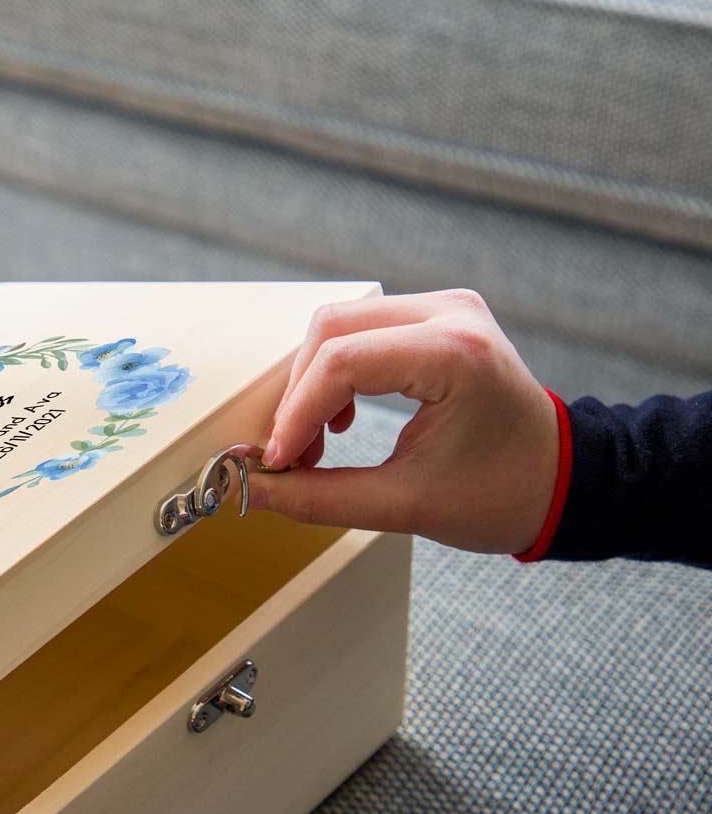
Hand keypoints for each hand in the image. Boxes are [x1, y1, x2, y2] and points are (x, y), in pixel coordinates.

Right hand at [253, 289, 560, 553]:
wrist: (562, 481)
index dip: (296, 414)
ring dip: (312, 384)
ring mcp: (446, 307)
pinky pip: (362, 330)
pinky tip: (340, 422)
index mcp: (456, 355)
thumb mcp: (404, 507)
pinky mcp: (437, 317)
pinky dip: (336, 373)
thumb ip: (318, 498)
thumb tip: (252, 490)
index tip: (277, 462)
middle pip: (330, 330)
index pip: (341, 362)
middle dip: (297, 396)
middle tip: (291, 456)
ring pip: (340, 325)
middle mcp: (451, 313)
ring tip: (313, 445)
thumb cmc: (501, 495)